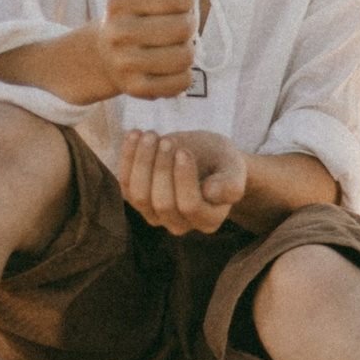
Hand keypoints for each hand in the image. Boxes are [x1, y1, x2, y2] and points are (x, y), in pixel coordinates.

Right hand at [96, 0, 199, 99]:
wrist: (106, 53)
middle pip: (185, 28)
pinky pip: (182, 83)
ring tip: (172, 47)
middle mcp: (117, 31)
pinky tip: (169, 68)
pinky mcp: (135, 88)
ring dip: (186, 51)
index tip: (174, 4)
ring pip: (186, 57)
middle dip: (187, 26)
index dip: (185, 1)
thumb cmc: (140, 12)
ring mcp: (124, 62)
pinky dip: (183, 76)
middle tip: (175, 28)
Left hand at [118, 128, 247, 234]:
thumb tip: (211, 192)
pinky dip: (127, 158)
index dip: (184, 179)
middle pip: (163, 203)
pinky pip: (125, 184)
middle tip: (167, 140)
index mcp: (209, 220)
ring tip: (150, 134)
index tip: (184, 150)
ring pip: (139, 196)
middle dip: (161, 169)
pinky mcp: (137, 201)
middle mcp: (180, 224)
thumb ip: (230, 183)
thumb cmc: (221, 162)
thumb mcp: (233, 167)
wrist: (204, 157)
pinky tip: (135, 134)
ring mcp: (155, 216)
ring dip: (141, 162)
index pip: (191, 206)